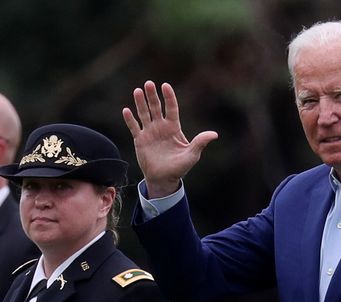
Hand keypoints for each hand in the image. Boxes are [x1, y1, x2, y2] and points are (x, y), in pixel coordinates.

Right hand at [122, 80, 217, 197]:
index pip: (171, 109)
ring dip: (140, 103)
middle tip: (149, 83)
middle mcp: (161, 127)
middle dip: (152, 96)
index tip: (165, 86)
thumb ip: (200, 143)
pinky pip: (134, 127)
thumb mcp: (192, 155)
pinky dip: (130, 119)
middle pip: (156, 107)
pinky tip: (126, 110)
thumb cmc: (180, 167)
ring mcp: (150, 132)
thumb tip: (214, 134)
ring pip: (144, 114)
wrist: (164, 179)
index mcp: (174, 128)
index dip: (169, 97)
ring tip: (138, 91)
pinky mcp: (140, 140)